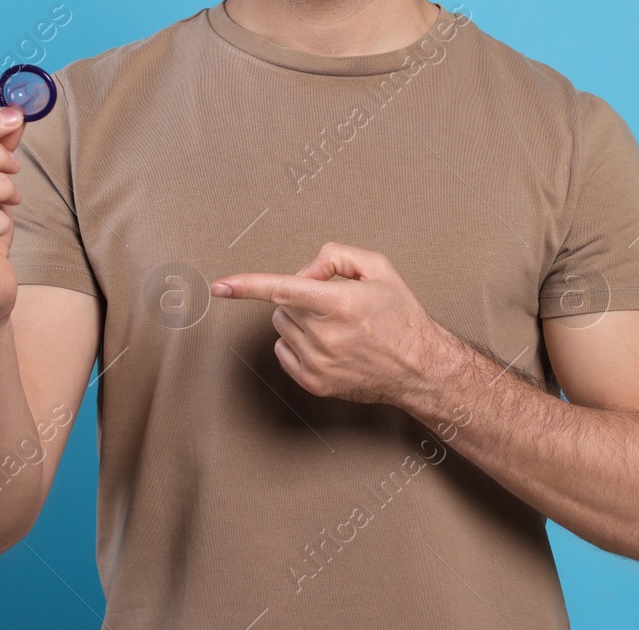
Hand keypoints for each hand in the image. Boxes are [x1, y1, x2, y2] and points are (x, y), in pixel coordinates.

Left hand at [211, 242, 444, 405]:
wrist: (419, 367)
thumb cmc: (400, 316)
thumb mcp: (379, 268)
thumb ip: (336, 256)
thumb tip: (304, 270)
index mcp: (341, 303)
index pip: (284, 288)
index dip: (247, 285)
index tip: (220, 285)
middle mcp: (326, 335)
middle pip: (282, 305)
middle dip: (299, 297)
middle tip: (331, 303)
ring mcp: (318, 363)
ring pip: (282, 327)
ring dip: (299, 320)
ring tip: (334, 326)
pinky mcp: (315, 383)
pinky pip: (284, 352)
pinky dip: (297, 343)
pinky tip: (327, 344)